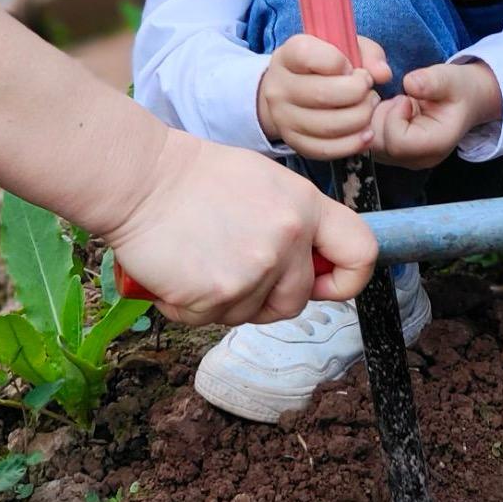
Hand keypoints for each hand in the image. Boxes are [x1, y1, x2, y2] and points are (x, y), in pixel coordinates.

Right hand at [102, 128, 377, 324]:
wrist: (141, 181)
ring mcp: (257, 267)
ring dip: (225, 301)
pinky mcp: (220, 293)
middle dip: (266, 298)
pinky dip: (190, 307)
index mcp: (306, 206)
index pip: (361, 252)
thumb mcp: (267, 184)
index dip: (349, 278)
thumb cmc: (198, 179)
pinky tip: (178, 272)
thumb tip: (315, 265)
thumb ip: (297, 221)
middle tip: (231, 269)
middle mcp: (290, 237)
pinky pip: (212, 321)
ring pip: (250, 315)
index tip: (324, 284)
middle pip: (297, 301)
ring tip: (200, 260)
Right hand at [258, 34, 390, 159]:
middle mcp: (279, 87)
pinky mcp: (294, 142)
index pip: (309, 56)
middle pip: (321, 94)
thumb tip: (383, 75)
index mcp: (288, 55)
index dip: (340, 62)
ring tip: (368, 108)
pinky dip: (352, 144)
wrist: (293, 91)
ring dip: (360, 118)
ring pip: (327, 126)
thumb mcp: (346, 48)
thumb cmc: (326, 65)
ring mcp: (283, 118)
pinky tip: (366, 133)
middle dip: (358, 93)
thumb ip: (369, 54)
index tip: (351, 68)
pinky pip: (325, 149)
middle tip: (368, 90)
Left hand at [370, 61, 501, 169]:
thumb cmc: (457, 90)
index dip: (393, 116)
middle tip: (396, 98)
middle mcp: (420, 159)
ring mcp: (406, 160)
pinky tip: (390, 111)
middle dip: (380, 116)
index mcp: (437, 144)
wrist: (465, 101)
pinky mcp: (394, 155)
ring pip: (370, 145)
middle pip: (380, 146)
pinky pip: (370, 143)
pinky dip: (373, 123)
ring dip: (375, 119)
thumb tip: (410, 83)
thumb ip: (432, 81)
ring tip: (395, 104)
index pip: (398, 142)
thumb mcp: (450, 78)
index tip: (405, 98)